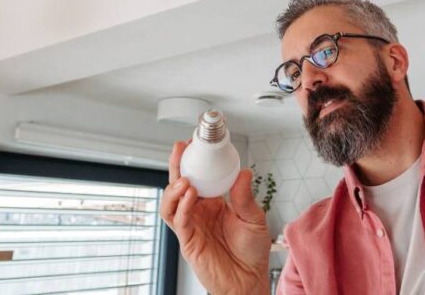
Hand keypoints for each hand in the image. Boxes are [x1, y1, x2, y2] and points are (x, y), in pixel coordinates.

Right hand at [159, 141, 271, 294]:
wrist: (248, 280)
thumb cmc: (251, 252)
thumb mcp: (254, 219)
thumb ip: (245, 197)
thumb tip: (243, 172)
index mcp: (213, 203)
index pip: (198, 177)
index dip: (194, 160)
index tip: (196, 143)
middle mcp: (198, 212)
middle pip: (179, 185)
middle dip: (177, 166)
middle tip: (180, 148)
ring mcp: (191, 226)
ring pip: (171, 203)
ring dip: (175, 188)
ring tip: (185, 179)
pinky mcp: (188, 242)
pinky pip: (179, 221)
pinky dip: (182, 207)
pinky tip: (190, 196)